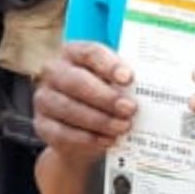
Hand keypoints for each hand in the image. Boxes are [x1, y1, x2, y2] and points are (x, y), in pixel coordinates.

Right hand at [34, 41, 134, 166]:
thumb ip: (125, 82)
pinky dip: (87, 138)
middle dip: (106, 97)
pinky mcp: (42, 124)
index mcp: (73, 53)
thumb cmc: (104, 98)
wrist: (83, 132)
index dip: (109, 65)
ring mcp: (45, 98)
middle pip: (77, 81)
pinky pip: (62, 133)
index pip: (90, 52)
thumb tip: (152, 87)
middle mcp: (54, 72)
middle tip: (130, 109)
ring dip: (99, 120)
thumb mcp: (114, 84)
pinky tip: (107, 140)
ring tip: (123, 127)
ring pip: (69, 108)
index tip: (128, 78)